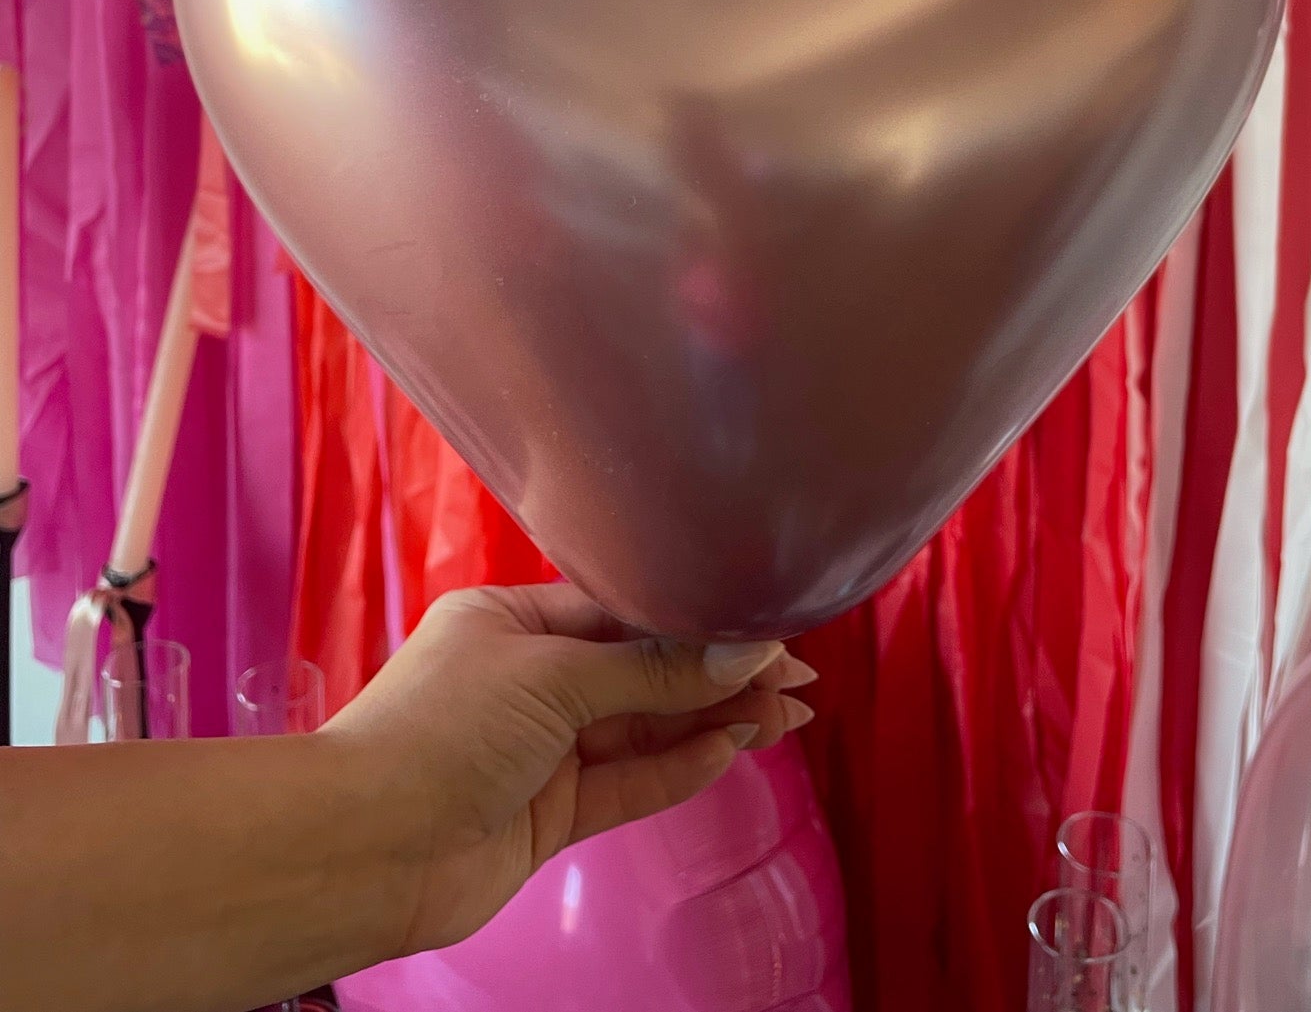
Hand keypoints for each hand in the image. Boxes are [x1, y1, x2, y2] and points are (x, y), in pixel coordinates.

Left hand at [321, 584, 816, 957]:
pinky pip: (631, 782)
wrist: (363, 848)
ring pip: (646, 729)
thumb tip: (742, 650)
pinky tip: (732, 747)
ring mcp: (541, 749)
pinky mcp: (551, 813)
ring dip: (715, 720)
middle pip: (643, 671)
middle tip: (795, 674)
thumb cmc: (434, 733)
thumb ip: (652, 671)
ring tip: (787, 713)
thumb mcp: (550, 675)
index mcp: (512, 621)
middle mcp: (528, 679)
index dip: (694, 619)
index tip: (762, 624)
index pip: (622, 612)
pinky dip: (682, 767)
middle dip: (718, 672)